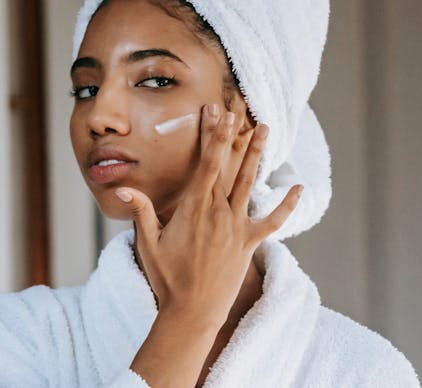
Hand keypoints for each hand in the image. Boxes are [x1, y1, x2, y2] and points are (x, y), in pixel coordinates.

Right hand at [115, 103, 301, 327]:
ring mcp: (237, 226)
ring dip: (257, 154)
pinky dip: (287, 205)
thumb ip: (141, 211)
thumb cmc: (167, 278)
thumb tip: (123, 187)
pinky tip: (299, 188)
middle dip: (233, 135)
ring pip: (250, 182)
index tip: (217, 114)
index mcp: (194, 208)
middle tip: (240, 109)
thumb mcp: (148, 243)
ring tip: (265, 129)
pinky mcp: (249, 243)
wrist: (192, 312)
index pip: (206, 163)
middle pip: (228, 165)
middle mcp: (219, 212)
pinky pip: (273, 221)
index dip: (213, 136)